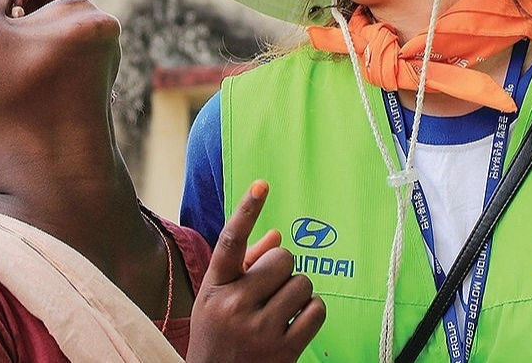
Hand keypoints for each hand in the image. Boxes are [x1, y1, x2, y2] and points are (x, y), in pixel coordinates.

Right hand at [187, 181, 325, 362]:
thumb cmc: (220, 334)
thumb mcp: (218, 297)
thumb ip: (246, 264)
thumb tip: (278, 235)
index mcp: (214, 287)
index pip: (231, 241)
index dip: (247, 210)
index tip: (262, 184)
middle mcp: (234, 306)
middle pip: (283, 258)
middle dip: (283, 269)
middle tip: (271, 288)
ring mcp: (259, 329)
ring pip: (303, 283)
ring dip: (298, 292)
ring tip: (281, 309)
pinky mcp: (283, 350)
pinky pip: (316, 309)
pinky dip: (312, 312)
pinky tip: (295, 322)